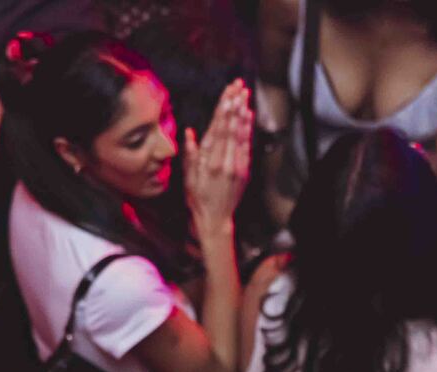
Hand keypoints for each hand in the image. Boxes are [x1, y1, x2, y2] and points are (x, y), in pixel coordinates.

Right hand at [184, 79, 252, 233]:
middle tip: (238, 86)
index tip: (227, 94)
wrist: (215, 219)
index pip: (218, 130)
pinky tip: (248, 116)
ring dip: (243, 112)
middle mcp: (226, 162)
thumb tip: (190, 133)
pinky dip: (247, 129)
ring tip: (245, 95)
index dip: (224, 111)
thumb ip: (191, 155)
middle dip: (235, 105)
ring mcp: (238, 166)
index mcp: (211, 163)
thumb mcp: (189, 178)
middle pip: (231, 128)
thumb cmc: (198, 198)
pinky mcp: (244, 170)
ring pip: (241, 134)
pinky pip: (247, 145)